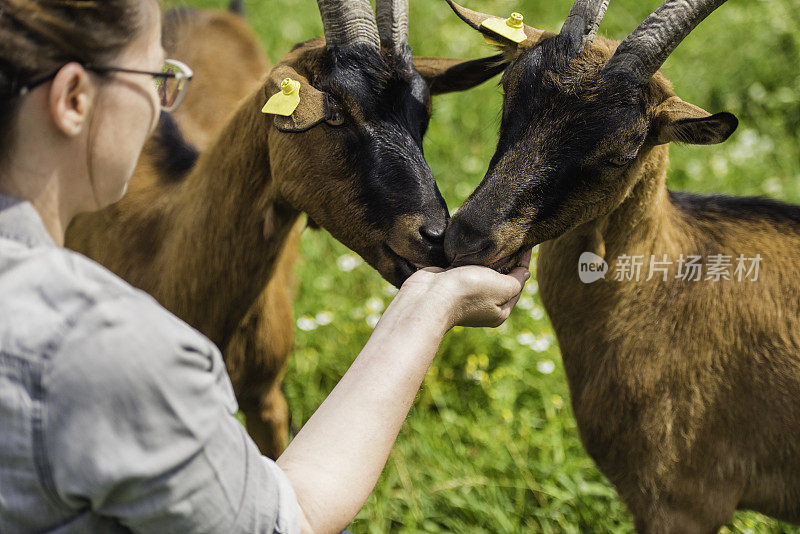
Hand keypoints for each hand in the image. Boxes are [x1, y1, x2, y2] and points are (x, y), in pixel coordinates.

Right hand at [399, 249, 531, 329]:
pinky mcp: (452, 282)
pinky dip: (471, 259)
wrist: (429, 295)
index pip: (517, 285)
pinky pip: (467, 269)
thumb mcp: (502, 287)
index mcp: (499, 311)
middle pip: (501, 279)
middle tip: (510, 239)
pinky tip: (475, 246)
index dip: (522, 264)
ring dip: (487, 258)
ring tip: (494, 239)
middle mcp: (484, 304)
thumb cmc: (469, 291)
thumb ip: (516, 280)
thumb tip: (525, 272)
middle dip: (505, 261)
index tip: (525, 244)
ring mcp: (466, 293)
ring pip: (483, 273)